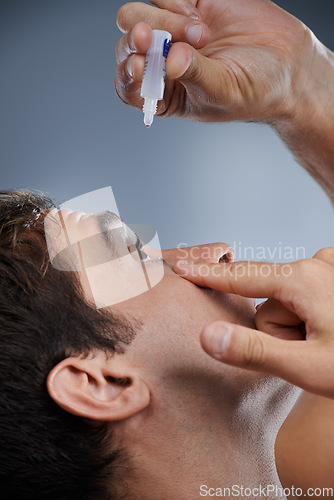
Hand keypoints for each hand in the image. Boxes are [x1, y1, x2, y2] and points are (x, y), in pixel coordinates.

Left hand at [115, 0, 316, 122]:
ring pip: (140, 15)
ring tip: (202, 34)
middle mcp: (162, 62)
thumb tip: (171, 60)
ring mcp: (173, 31)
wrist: (289, 65)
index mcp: (164, 93)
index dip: (127, 74)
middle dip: (145, 41)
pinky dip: (175, 1)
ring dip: (165, 20)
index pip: (128, 84)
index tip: (138, 65)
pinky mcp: (189, 3)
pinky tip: (200, 16)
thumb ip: (194, 75)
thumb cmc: (256, 91)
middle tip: (172, 42)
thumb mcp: (223, 91)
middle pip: (128, 44)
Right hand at [173, 248, 333, 398]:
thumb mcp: (307, 366)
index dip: (206, 275)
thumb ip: (254, 351)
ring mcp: (329, 270)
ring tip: (324, 348)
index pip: (239, 276)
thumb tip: (207, 335)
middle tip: (309, 353)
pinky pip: (303, 296)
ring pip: (287, 302)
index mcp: (302, 279)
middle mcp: (316, 265)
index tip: (181, 266)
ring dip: (297, 328)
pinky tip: (328, 333)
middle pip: (267, 300)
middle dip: (278, 331)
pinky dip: (308, 317)